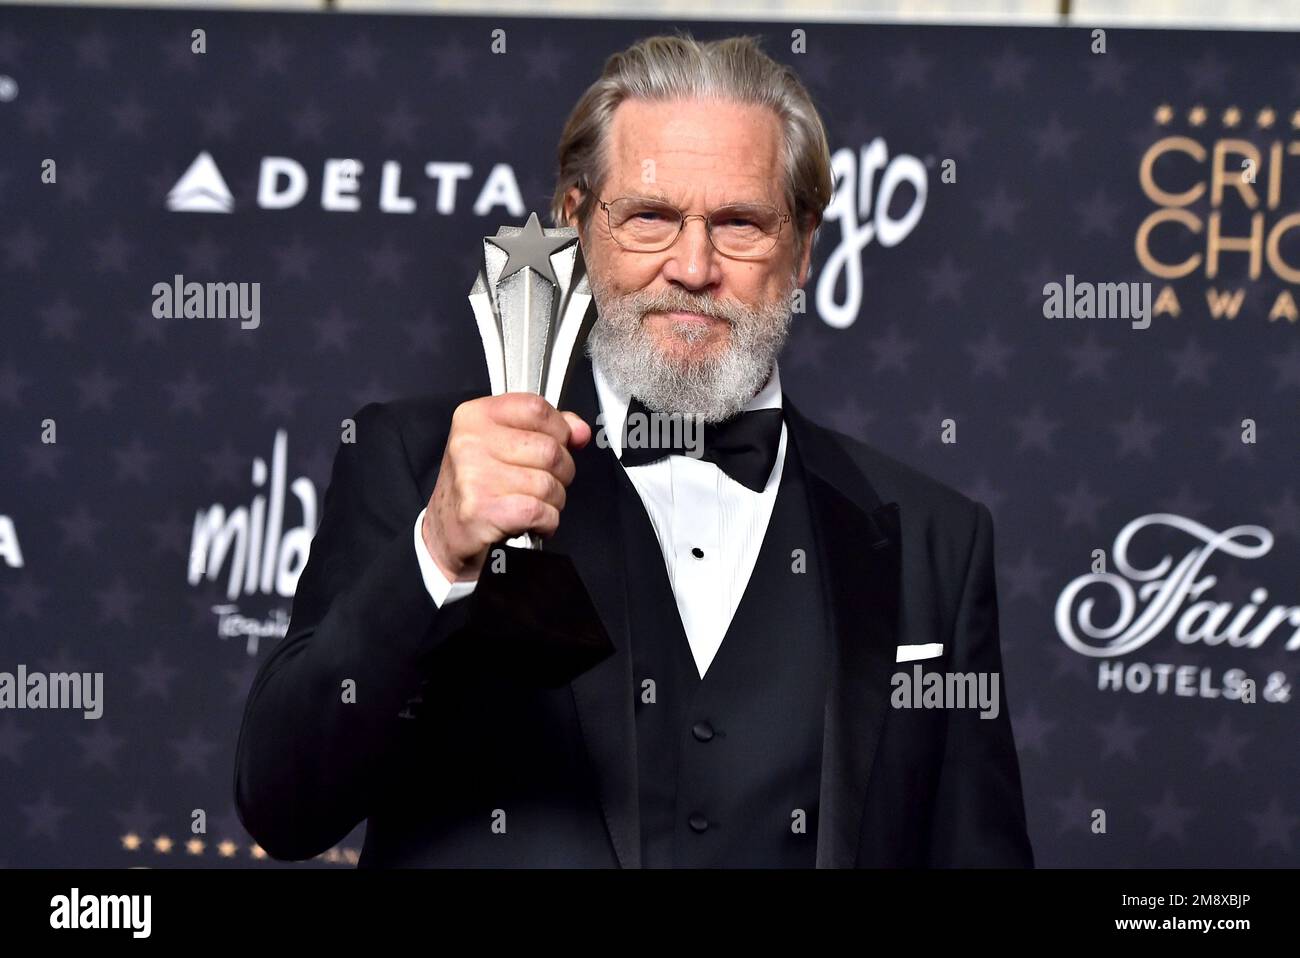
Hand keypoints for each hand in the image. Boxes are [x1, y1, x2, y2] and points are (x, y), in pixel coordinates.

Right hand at [421, 393, 590, 582]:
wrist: (447, 533)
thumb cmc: (478, 487)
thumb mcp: (503, 446)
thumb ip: (546, 430)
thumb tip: (579, 431)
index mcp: (475, 416)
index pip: (537, 408)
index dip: (560, 429)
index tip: (560, 442)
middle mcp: (470, 442)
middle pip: (550, 449)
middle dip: (560, 472)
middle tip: (543, 483)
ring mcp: (474, 476)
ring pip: (548, 484)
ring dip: (552, 501)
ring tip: (533, 504)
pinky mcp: (482, 510)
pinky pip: (540, 511)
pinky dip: (546, 521)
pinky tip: (532, 521)